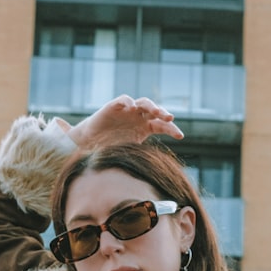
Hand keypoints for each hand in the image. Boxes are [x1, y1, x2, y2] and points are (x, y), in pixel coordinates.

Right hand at [65, 95, 182, 149]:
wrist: (90, 142)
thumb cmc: (111, 148)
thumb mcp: (129, 152)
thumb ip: (141, 155)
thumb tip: (156, 170)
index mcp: (145, 127)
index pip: (162, 126)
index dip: (172, 129)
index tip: (180, 136)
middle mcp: (139, 117)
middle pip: (156, 112)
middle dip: (163, 114)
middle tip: (170, 118)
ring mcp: (128, 110)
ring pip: (144, 103)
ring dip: (151, 106)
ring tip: (156, 111)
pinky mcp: (114, 106)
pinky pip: (123, 100)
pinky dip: (128, 102)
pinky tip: (132, 107)